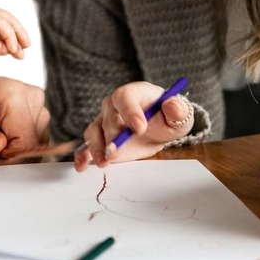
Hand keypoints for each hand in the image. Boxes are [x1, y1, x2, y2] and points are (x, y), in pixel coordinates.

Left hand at [0, 4, 31, 61]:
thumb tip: (8, 49)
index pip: (1, 22)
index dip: (11, 36)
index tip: (14, 51)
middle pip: (7, 17)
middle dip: (19, 32)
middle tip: (27, 47)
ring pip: (6, 21)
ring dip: (15, 34)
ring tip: (22, 51)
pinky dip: (7, 37)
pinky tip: (12, 49)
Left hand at [0, 71, 50, 165]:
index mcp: (12, 94)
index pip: (25, 143)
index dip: (4, 162)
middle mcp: (31, 99)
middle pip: (29, 148)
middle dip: (0, 160)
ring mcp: (36, 108)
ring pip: (29, 150)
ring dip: (3, 158)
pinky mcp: (36, 118)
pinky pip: (28, 147)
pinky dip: (8, 153)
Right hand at [73, 82, 192, 171]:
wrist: (158, 127)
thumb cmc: (167, 116)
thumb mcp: (178, 113)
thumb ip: (177, 109)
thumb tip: (172, 106)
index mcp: (133, 93)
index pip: (125, 97)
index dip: (130, 111)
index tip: (139, 129)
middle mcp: (114, 105)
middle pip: (108, 118)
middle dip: (112, 136)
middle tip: (116, 152)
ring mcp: (104, 121)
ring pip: (94, 131)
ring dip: (96, 147)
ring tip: (103, 161)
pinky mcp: (101, 138)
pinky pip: (88, 144)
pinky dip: (83, 155)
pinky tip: (82, 166)